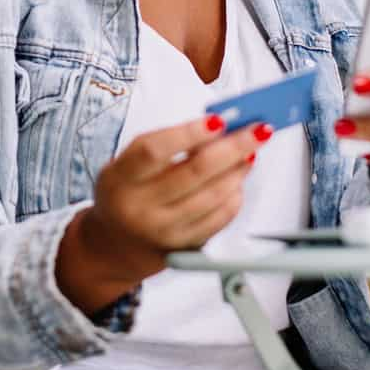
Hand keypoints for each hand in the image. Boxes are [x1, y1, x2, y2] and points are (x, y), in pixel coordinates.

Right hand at [81, 116, 269, 283]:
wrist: (113, 245)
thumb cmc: (128, 191)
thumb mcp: (130, 162)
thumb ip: (167, 143)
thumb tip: (219, 126)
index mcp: (120, 178)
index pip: (154, 151)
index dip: (189, 134)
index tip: (219, 120)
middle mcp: (140, 208)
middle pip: (194, 173)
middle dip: (233, 148)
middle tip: (257, 130)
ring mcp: (163, 232)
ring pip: (212, 197)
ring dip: (238, 170)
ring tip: (251, 152)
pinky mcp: (183, 249)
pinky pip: (219, 220)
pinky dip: (234, 196)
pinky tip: (238, 180)